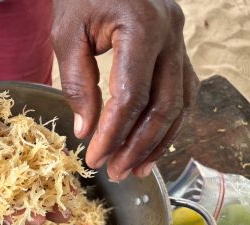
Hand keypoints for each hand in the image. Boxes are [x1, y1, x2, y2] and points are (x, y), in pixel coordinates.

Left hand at [52, 0, 199, 180]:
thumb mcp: (67, 34)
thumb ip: (77, 82)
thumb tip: (86, 131)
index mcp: (141, 27)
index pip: (131, 95)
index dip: (113, 133)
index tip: (95, 158)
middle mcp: (170, 35)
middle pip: (163, 106)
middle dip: (137, 146)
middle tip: (116, 172)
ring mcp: (180, 42)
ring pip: (181, 104)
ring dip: (159, 142)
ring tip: (136, 169)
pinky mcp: (179, 49)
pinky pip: (183, 92)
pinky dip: (169, 123)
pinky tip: (152, 144)